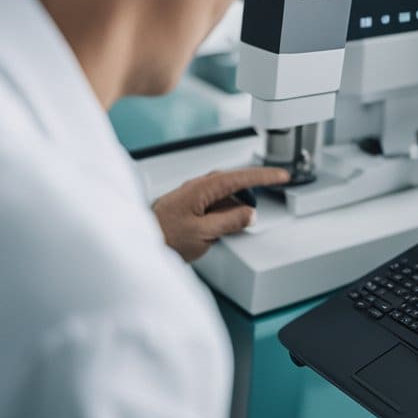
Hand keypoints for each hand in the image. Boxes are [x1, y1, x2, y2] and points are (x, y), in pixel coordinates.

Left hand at [152, 167, 288, 261]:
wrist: (135, 242)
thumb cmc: (161, 236)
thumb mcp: (202, 233)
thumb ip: (229, 222)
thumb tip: (249, 215)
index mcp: (202, 188)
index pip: (241, 177)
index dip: (264, 176)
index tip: (281, 175)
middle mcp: (197, 188)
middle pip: (234, 183)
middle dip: (253, 188)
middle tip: (270, 191)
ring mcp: (192, 196)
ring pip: (224, 195)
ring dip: (236, 205)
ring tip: (242, 222)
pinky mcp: (188, 206)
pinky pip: (215, 204)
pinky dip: (225, 212)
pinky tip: (225, 227)